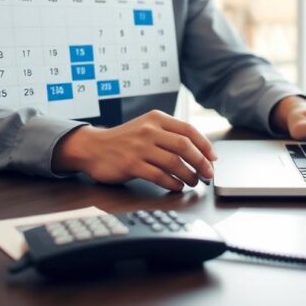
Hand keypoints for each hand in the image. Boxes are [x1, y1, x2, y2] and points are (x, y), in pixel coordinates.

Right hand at [53, 110, 216, 191]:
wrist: (93, 147)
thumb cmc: (124, 140)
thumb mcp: (146, 127)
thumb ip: (169, 134)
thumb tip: (199, 150)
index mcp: (156, 119)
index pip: (189, 130)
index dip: (205, 145)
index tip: (213, 158)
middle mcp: (149, 130)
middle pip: (185, 146)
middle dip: (201, 162)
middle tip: (208, 174)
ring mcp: (140, 147)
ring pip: (174, 162)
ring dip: (189, 175)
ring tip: (193, 182)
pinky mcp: (131, 164)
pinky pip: (159, 176)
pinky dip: (173, 183)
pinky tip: (177, 186)